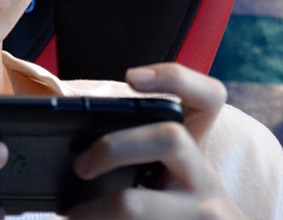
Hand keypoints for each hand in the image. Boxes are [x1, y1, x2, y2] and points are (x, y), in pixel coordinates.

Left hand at [67, 64, 248, 218]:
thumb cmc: (176, 210)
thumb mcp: (170, 177)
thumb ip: (139, 153)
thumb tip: (76, 152)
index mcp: (196, 148)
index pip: (207, 97)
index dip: (175, 79)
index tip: (131, 77)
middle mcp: (205, 176)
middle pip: (169, 138)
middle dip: (114, 146)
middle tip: (80, 166)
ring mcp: (204, 213)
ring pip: (136, 204)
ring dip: (95, 210)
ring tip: (74, 215)